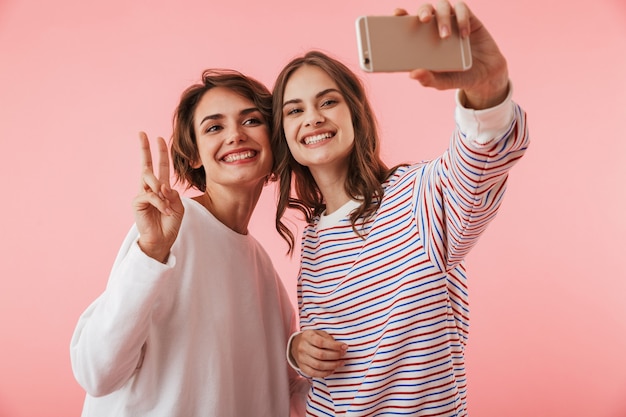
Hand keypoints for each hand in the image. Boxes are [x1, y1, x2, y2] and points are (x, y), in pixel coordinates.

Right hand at [132, 132, 183, 262]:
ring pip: (150, 178)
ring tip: (166, 203)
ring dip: (161, 189)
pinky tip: (165, 211)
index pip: (160, 166)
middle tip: (142, 133)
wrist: (162, 239)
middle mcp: (150, 188)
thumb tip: (162, 186)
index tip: (158, 138)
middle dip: (145, 148)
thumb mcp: (178, 206)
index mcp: (161, 187)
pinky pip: (151, 195)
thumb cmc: (170, 224)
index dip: (159, 153)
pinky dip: (160, 203)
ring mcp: (142, 194)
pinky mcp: (137, 202)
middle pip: (147, 165)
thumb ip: (173, 194)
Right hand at [290, 330, 347, 377]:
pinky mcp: (302, 367)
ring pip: (318, 365)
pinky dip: (325, 373)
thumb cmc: (312, 338)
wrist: (296, 345)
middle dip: (335, 356)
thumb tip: (341, 347)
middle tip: (343, 355)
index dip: (334, 346)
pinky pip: (314, 373)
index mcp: (307, 336)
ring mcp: (301, 358)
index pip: (321, 342)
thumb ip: (328, 338)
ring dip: (332, 365)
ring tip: (341, 363)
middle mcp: (302, 347)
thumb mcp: (319, 333)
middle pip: (320, 355)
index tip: (345, 347)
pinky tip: (333, 369)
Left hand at [395, 1, 508, 108]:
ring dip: (443, 18)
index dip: (401, 15)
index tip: (396, 13)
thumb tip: (412, 74)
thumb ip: (428, 79)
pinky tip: (464, 35)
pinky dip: (462, 19)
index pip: (409, 22)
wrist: (485, 75)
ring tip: (445, 36)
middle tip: (424, 20)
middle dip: (423, 11)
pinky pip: (463, 10)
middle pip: (426, 9)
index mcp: (423, 39)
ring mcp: (452, 21)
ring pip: (443, 6)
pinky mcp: (469, 19)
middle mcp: (436, 27)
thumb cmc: (458, 77)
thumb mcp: (442, 82)